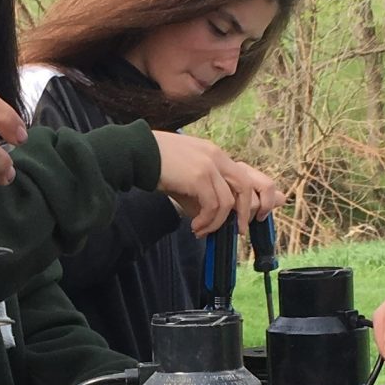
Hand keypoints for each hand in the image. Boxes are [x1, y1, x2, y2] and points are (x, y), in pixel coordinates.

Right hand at [151, 134, 282, 234]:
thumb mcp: (187, 173)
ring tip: (201, 231)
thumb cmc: (158, 166)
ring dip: (216, 223)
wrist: (137, 153)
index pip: (243, 176)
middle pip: (245, 187)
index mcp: (215, 154)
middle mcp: (216, 157)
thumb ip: (204, 188)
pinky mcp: (199, 176)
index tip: (242, 218)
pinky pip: (213, 206)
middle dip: (245, 212)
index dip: (247, 200)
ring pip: (227, 202)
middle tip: (238, 231)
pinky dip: (207, 222)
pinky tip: (195, 227)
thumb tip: (214, 215)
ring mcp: (209, 165)